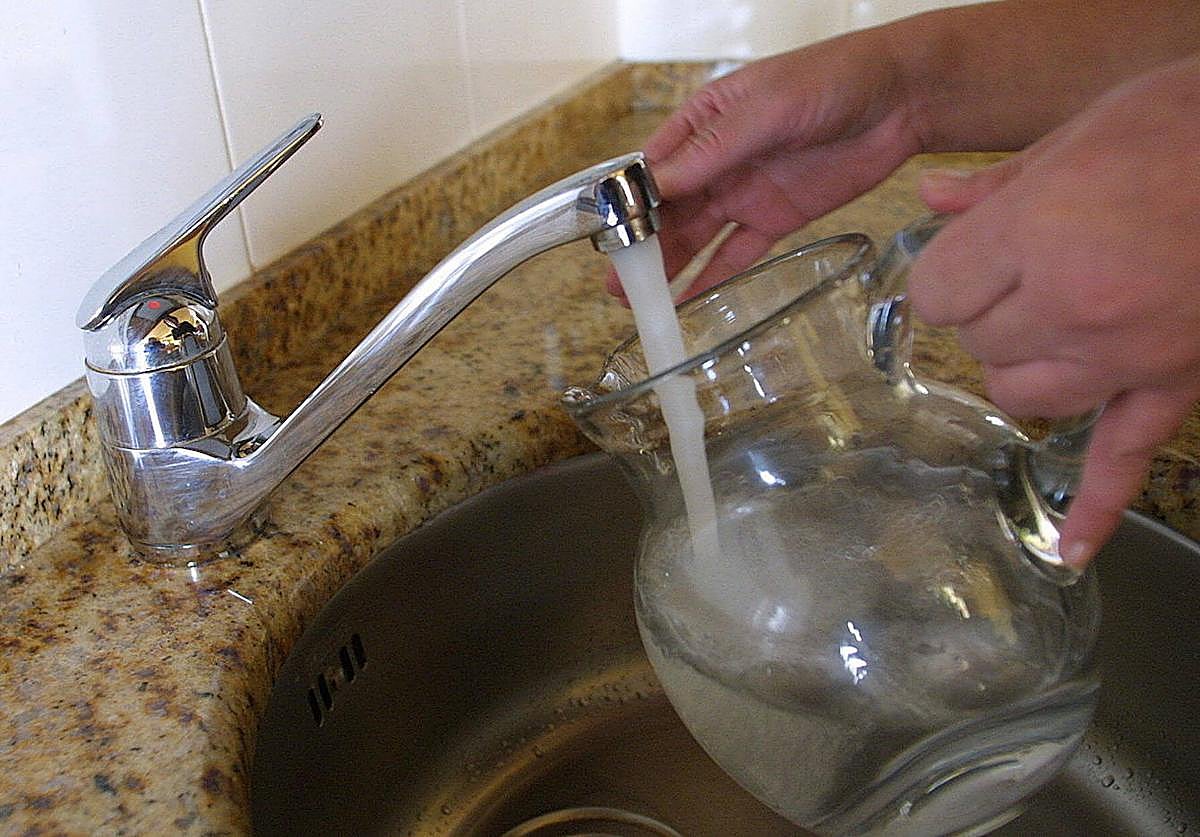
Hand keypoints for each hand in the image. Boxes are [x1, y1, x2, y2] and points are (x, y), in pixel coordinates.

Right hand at [610, 29, 924, 298]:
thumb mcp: (767, 109)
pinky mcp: (775, 219)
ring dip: (668, 267)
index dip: (629, 202)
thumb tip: (658, 183)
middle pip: (670, 209)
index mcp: (704, 120)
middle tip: (616, 281)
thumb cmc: (832, 80)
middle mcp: (717, 160)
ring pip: (697, 236)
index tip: (611, 235)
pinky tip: (687, 301)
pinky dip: (712, 277)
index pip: (654, 167)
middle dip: (641, 246)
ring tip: (638, 299)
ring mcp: (745, 191)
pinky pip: (736, 254)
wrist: (900, 99)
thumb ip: (712, 148)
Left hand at [908, 54, 1199, 567]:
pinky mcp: (1176, 382)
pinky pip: (1126, 457)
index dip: (949, 271)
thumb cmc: (1192, 124)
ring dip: (1023, 365)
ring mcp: (1127, 354)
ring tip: (1051, 326)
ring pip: (1024, 395)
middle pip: (977, 342)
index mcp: (1039, 235)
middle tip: (1026, 270)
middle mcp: (1074, 306)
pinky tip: (1069, 550)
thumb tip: (931, 196)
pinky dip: (1096, 507)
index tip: (973, 254)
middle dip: (987, 309)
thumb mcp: (1085, 130)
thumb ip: (1001, 181)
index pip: (938, 291)